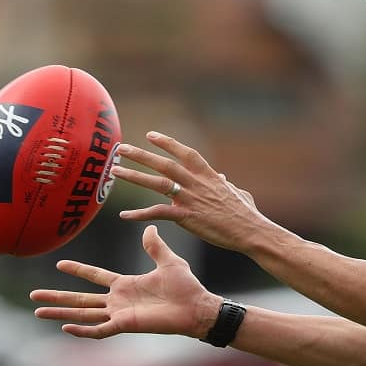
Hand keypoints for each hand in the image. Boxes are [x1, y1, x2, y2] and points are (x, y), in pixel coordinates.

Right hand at [30, 225, 220, 339]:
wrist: (197, 306)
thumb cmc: (186, 287)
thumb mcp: (168, 260)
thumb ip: (155, 246)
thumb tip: (149, 227)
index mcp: (126, 285)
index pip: (95, 277)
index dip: (78, 270)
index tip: (59, 264)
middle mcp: (118, 300)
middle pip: (80, 299)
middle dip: (57, 297)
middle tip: (34, 297)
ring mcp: (120, 314)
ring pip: (83, 314)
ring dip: (61, 314)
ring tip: (38, 312)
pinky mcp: (126, 325)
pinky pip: (100, 329)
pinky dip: (83, 330)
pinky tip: (66, 328)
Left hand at [112, 131, 265, 251]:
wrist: (250, 230)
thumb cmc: (247, 214)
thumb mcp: (237, 193)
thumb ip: (226, 184)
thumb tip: (223, 179)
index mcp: (207, 174)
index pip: (184, 152)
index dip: (167, 142)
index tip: (151, 135)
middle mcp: (196, 182)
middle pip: (164, 163)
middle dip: (140, 155)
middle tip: (121, 149)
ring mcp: (190, 199)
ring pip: (157, 183)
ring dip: (134, 176)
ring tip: (115, 172)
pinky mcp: (186, 217)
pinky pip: (158, 212)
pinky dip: (139, 214)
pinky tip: (124, 216)